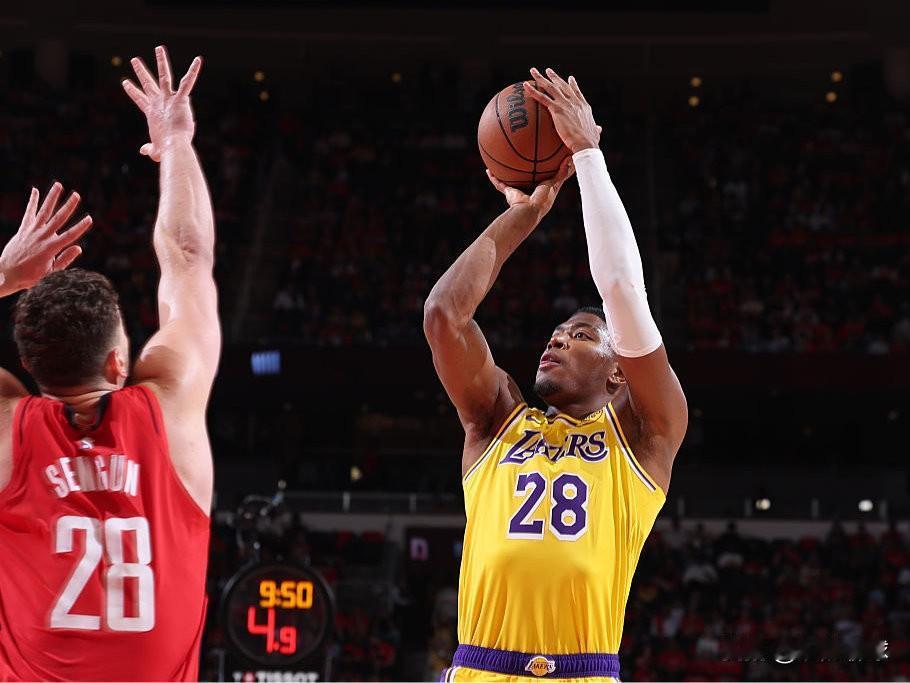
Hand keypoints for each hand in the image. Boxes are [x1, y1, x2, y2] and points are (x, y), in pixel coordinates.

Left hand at [0, 183, 92, 295]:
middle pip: (58, 218)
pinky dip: (32, 202)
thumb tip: (78, 248)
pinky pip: (29, 213)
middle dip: (68, 206)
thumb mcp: (51, 273)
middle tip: (76, 195)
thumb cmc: (30, 276)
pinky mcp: (23, 229)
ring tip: (59, 185)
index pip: (70, 235)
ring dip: (52, 198)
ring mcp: (31, 231)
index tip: (89, 218)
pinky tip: (36, 190)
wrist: (6, 274)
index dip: (80, 227)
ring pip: (44, 211)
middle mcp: (41, 237)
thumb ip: (65, 259)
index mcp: (50, 248)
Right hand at [122, 45, 202, 161]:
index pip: (139, 99)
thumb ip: (150, 149)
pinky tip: (199, 60)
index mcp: (152, 113)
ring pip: (164, 75)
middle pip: (148, 84)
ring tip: (159, 48)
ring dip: (161, 61)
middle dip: (141, 72)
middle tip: (135, 60)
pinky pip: (188, 82)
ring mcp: (168, 99)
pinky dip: (194, 71)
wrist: (173, 146)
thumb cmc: (166, 150)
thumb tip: (144, 151)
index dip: (132, 91)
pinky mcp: (180, 99)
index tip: (125, 83)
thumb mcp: (155, 150)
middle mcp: (158, 102)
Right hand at [487, 156, 574, 217]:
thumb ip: (562, 172)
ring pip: (510, 181)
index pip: (542, 179)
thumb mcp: (555, 183)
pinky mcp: (509, 194)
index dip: (542, 171)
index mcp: (541, 190)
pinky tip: (488, 170)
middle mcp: (528, 191)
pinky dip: (494, 178)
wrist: (529, 210)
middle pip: (525, 179)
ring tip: (499, 163)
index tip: (543, 162)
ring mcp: (518, 192)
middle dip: (522, 172)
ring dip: (505, 174)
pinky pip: (499, 184)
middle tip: (520, 160)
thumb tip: (570, 157)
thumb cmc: (544, 199)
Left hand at [525, 68, 601, 153]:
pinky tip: (525, 85)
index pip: (577, 92)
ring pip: (550, 87)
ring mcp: (565, 103)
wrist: (585, 143)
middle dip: (555, 77)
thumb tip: (598, 129)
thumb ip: (595, 129)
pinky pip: (542, 98)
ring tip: (533, 71)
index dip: (573, 85)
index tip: (570, 78)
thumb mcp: (595, 133)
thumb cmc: (590, 142)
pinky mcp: (557, 109)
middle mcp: (574, 101)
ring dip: (541, 78)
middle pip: (562, 85)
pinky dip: (533, 91)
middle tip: (548, 70)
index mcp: (583, 106)